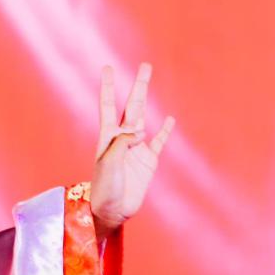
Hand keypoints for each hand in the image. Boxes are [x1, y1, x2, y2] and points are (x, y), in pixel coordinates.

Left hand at [90, 63, 174, 239]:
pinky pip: (159, 142)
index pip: (108, 106)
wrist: (112, 210)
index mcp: (107, 137)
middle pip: (132, 106)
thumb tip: (138, 129)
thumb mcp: (108, 163)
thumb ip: (121, 143)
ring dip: (149, 99)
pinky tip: (169, 120)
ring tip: (152, 82)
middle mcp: (122, 138)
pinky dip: (165, 131)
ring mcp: (137, 148)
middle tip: (145, 65)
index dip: (109, 87)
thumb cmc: (104, 187)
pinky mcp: (149, 161)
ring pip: (145, 118)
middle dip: (138, 86)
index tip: (108, 68)